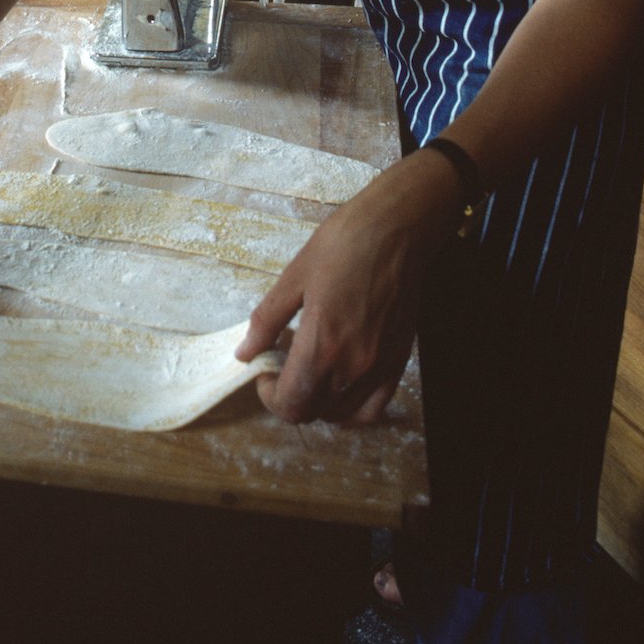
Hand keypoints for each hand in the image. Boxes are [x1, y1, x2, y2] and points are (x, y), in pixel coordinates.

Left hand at [234, 153, 461, 424]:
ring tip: (310, 368)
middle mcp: (352, 366)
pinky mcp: (398, 361)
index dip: (269, 395)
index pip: (291, 403)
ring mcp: (379, 368)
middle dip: (289, 396)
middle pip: (313, 412)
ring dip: (317, 401)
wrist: (396, 230)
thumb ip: (267, 321)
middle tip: (282, 364)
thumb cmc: (342, 245)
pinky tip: (339, 383)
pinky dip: (350, 406)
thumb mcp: (294, 276)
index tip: (263, 370)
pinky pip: (372, 407)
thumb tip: (245, 352)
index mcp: (322, 345)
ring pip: (340, 413)